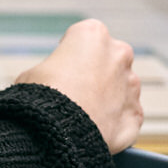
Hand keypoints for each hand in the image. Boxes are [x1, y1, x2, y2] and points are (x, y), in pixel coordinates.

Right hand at [14, 19, 141, 154]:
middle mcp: (119, 54)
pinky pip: (125, 116)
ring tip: (82, 116)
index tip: (61, 69)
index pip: (83, 37)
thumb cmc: (41, 98)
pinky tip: (94, 130)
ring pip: (120, 88)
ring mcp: (131, 85)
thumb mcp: (31, 74)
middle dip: (95, 73)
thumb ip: (49, 71)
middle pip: (108, 60)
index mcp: (92, 34)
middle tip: (73, 93)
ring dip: (107, 98)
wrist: (58, 134)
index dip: (70, 53)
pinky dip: (114, 123)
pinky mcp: (136, 114)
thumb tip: (49, 83)